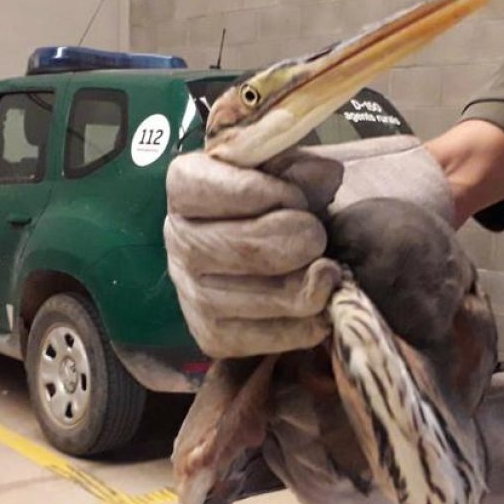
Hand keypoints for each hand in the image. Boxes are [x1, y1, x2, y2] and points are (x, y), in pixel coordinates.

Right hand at [163, 135, 453, 358]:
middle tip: (319, 238)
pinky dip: (306, 326)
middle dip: (303, 240)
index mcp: (185, 184)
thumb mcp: (282, 167)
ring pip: (267, 297)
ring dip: (311, 286)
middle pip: (252, 248)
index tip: (297, 198)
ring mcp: (190, 292)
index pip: (234, 189)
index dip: (278, 193)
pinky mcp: (211, 335)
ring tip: (325, 271)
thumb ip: (302, 166)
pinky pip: (268, 338)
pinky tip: (315, 308)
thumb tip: (326, 175)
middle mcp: (177, 238)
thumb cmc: (270, 199)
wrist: (258, 247)